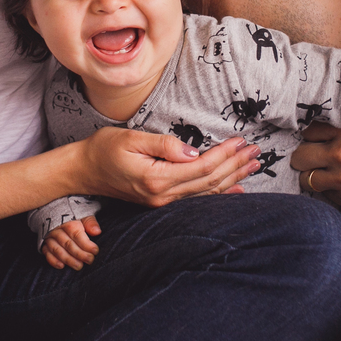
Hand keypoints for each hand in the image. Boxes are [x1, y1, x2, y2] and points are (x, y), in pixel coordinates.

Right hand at [42, 216, 101, 270]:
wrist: (54, 212)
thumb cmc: (73, 216)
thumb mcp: (83, 215)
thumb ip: (90, 222)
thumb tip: (97, 231)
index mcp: (68, 222)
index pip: (76, 234)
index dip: (86, 244)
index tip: (95, 251)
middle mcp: (57, 230)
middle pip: (68, 244)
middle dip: (79, 254)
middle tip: (90, 260)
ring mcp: (49, 237)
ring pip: (57, 250)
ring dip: (68, 259)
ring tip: (79, 266)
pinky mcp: (44, 244)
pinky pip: (46, 253)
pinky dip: (53, 260)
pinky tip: (61, 266)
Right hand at [76, 128, 262, 207]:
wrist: (84, 170)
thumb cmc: (104, 149)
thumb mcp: (131, 138)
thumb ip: (163, 145)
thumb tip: (193, 151)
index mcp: (156, 179)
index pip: (201, 167)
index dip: (224, 154)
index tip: (241, 141)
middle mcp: (162, 196)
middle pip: (209, 182)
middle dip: (235, 165)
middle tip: (257, 152)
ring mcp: (162, 202)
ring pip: (206, 192)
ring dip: (232, 178)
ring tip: (253, 166)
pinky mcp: (161, 202)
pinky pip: (197, 198)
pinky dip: (219, 193)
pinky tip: (235, 188)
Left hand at [291, 123, 340, 220]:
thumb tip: (330, 131)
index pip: (310, 130)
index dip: (311, 136)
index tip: (316, 140)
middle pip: (300, 156)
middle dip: (303, 158)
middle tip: (312, 160)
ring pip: (307, 180)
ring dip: (312, 178)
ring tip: (324, 176)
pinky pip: (326, 196)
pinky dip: (331, 193)